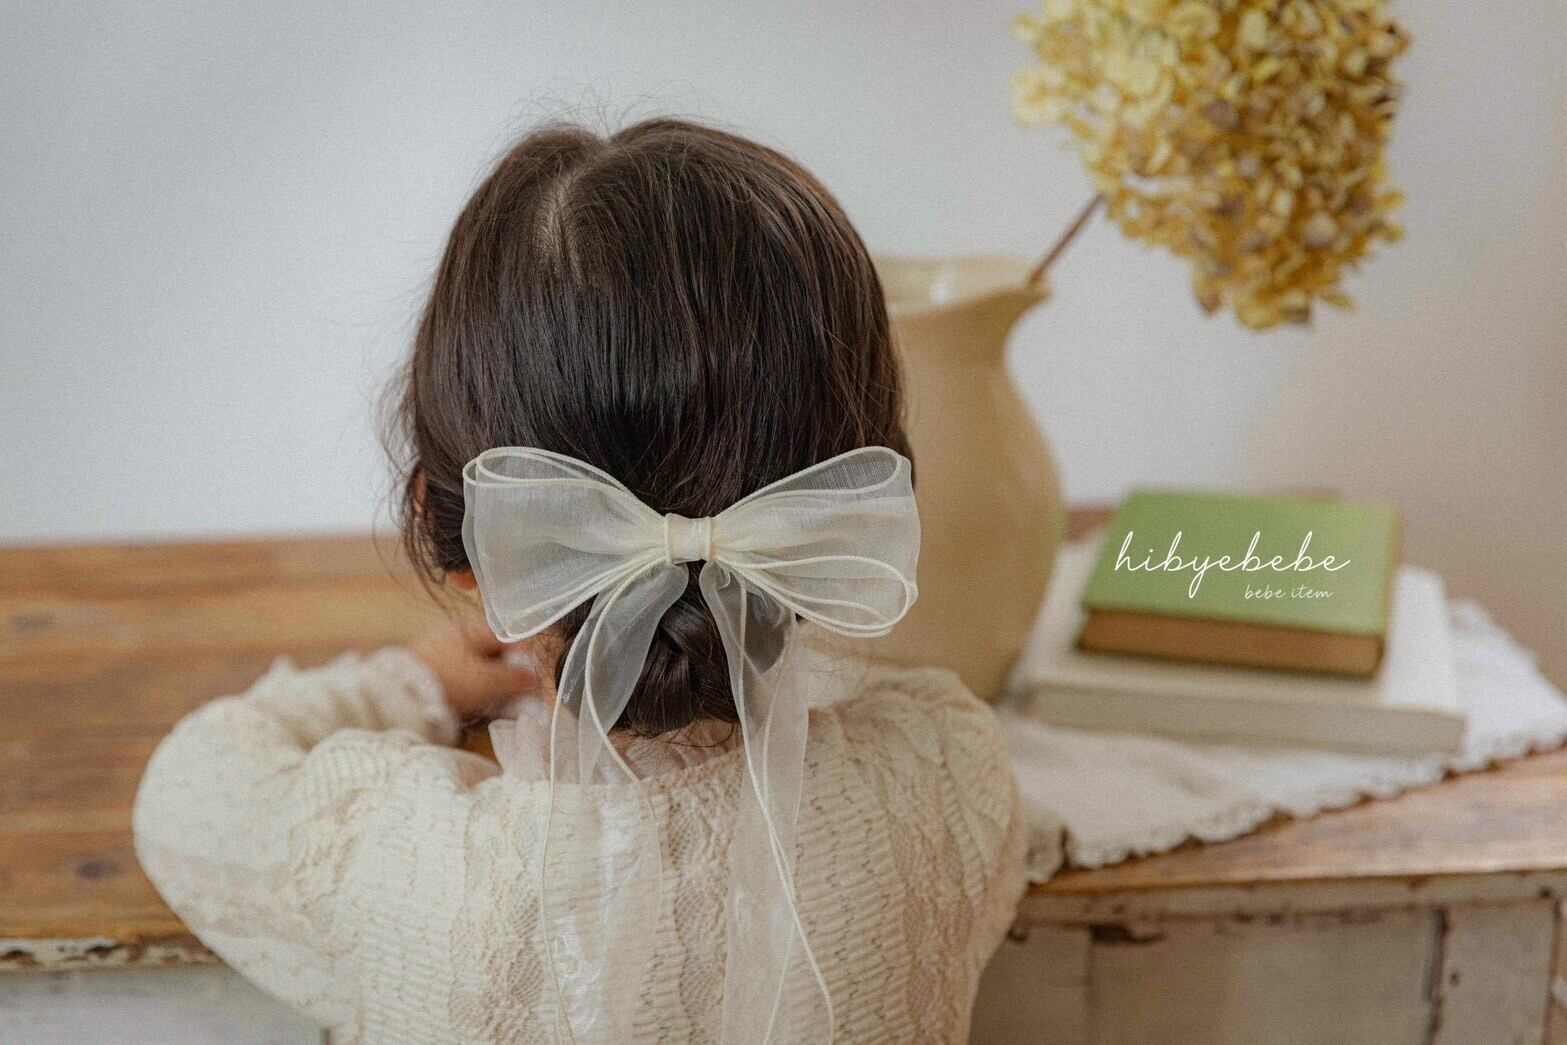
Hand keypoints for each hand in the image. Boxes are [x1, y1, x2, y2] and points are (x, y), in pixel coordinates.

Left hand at [407, 617, 543, 721]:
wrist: (400, 696)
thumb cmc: (448, 681)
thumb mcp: (489, 680)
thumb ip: (517, 678)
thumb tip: (536, 678)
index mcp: (473, 628)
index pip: (511, 640)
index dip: (524, 662)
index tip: (528, 685)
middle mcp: (457, 635)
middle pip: (495, 656)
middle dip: (507, 679)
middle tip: (512, 701)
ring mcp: (442, 652)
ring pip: (479, 670)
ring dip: (490, 688)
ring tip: (491, 707)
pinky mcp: (431, 671)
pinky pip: (462, 679)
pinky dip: (471, 692)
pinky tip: (471, 707)